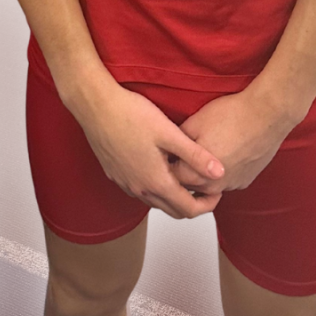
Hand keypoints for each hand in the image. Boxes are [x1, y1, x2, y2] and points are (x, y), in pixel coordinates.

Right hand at [71, 78, 224, 219]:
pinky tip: (159, 165)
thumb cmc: (130, 114)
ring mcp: (125, 183)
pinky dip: (155, 186)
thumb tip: (220, 172)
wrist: (95, 105)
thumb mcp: (168, 132)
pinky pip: (140, 190)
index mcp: (155, 182)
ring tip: (185, 173)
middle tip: (206, 186)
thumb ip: (195, 155)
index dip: (208, 205)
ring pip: (155, 201)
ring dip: (173, 195)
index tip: (218, 191)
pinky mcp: (115, 173)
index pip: (188, 210)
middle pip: (172, 210)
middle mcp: (139, 189)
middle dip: (193, 203)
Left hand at [172, 83, 297, 195]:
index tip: (163, 156)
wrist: (266, 115)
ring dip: (201, 176)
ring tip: (201, 153)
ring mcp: (231, 185)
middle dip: (181, 173)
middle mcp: (214, 186)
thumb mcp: (194, 123)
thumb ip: (177, 141)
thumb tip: (169, 148)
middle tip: (178, 155)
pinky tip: (222, 154)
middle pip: (189, 187)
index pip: (171, 179)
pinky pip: (226, 182)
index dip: (164, 165)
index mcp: (196, 174)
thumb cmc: (231, 116)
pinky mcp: (245, 181)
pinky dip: (220, 173)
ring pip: (208, 187)